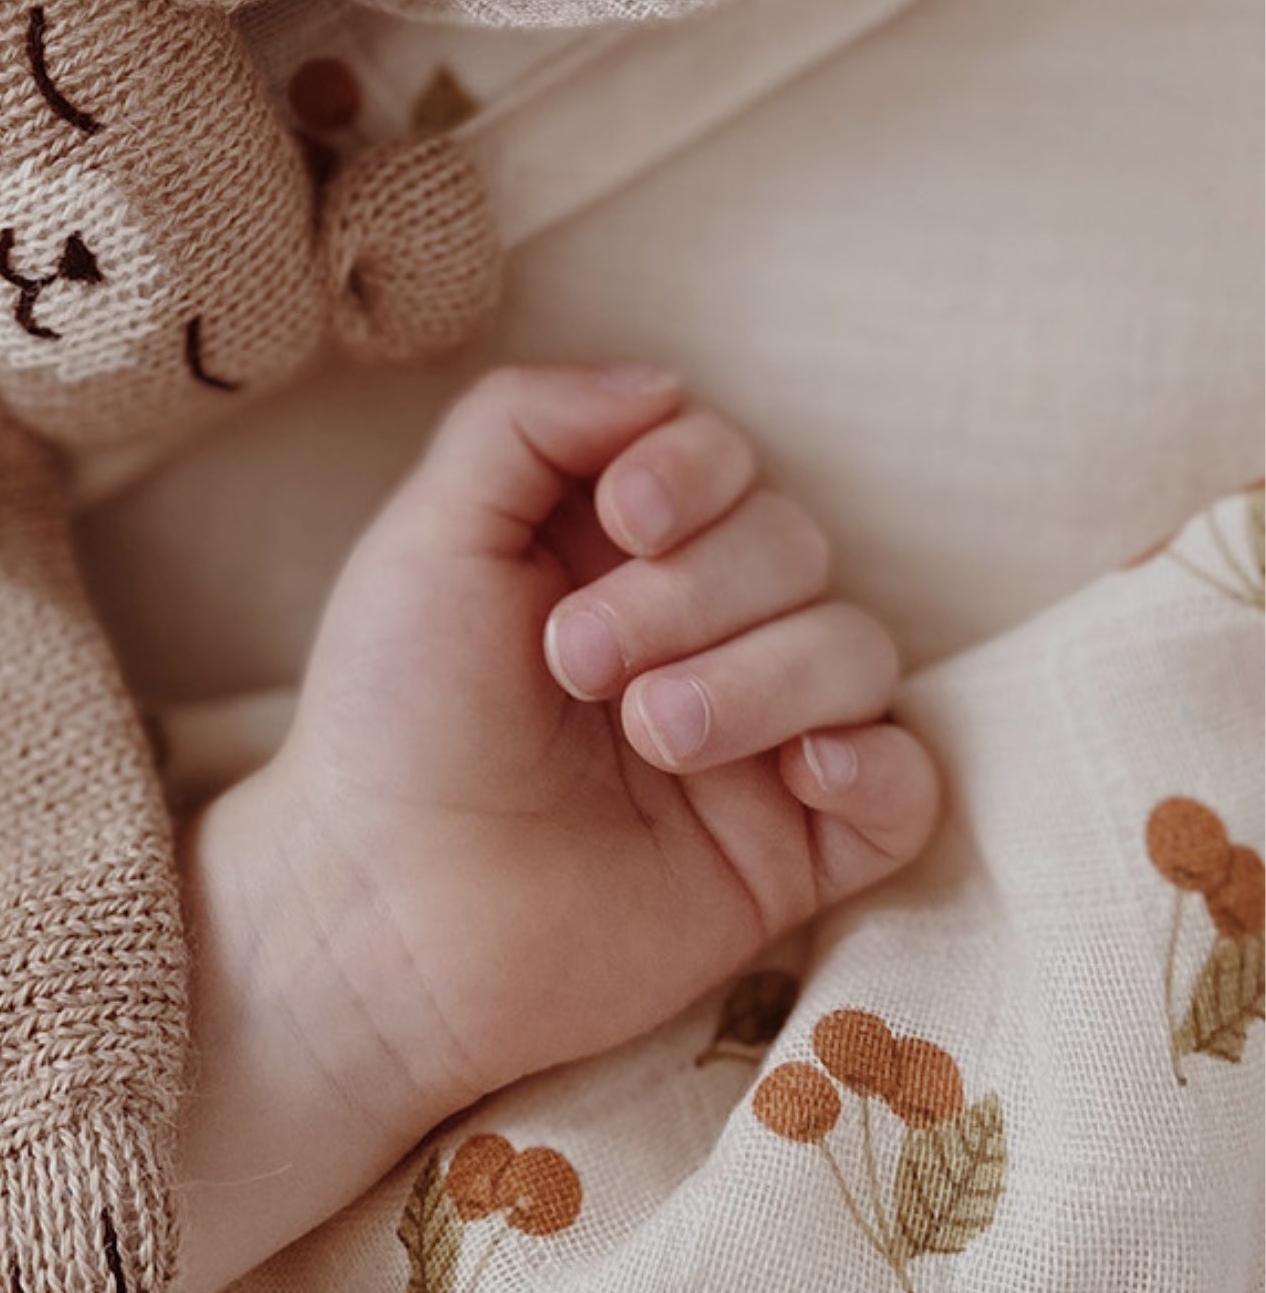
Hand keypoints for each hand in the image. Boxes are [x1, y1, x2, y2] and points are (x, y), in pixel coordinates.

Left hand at [163, 366, 937, 1292]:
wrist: (385, 909)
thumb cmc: (394, 714)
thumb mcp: (431, 533)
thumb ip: (528, 422)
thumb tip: (663, 383)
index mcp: (618, 545)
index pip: (727, 456)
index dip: (693, 470)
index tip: (622, 519)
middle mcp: (700, 627)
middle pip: (796, 542)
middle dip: (695, 592)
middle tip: (576, 662)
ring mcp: (755, 740)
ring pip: (857, 649)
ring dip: (757, 678)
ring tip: (646, 734)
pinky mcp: (792, 852)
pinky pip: (908, 784)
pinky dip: (874, 763)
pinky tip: (794, 775)